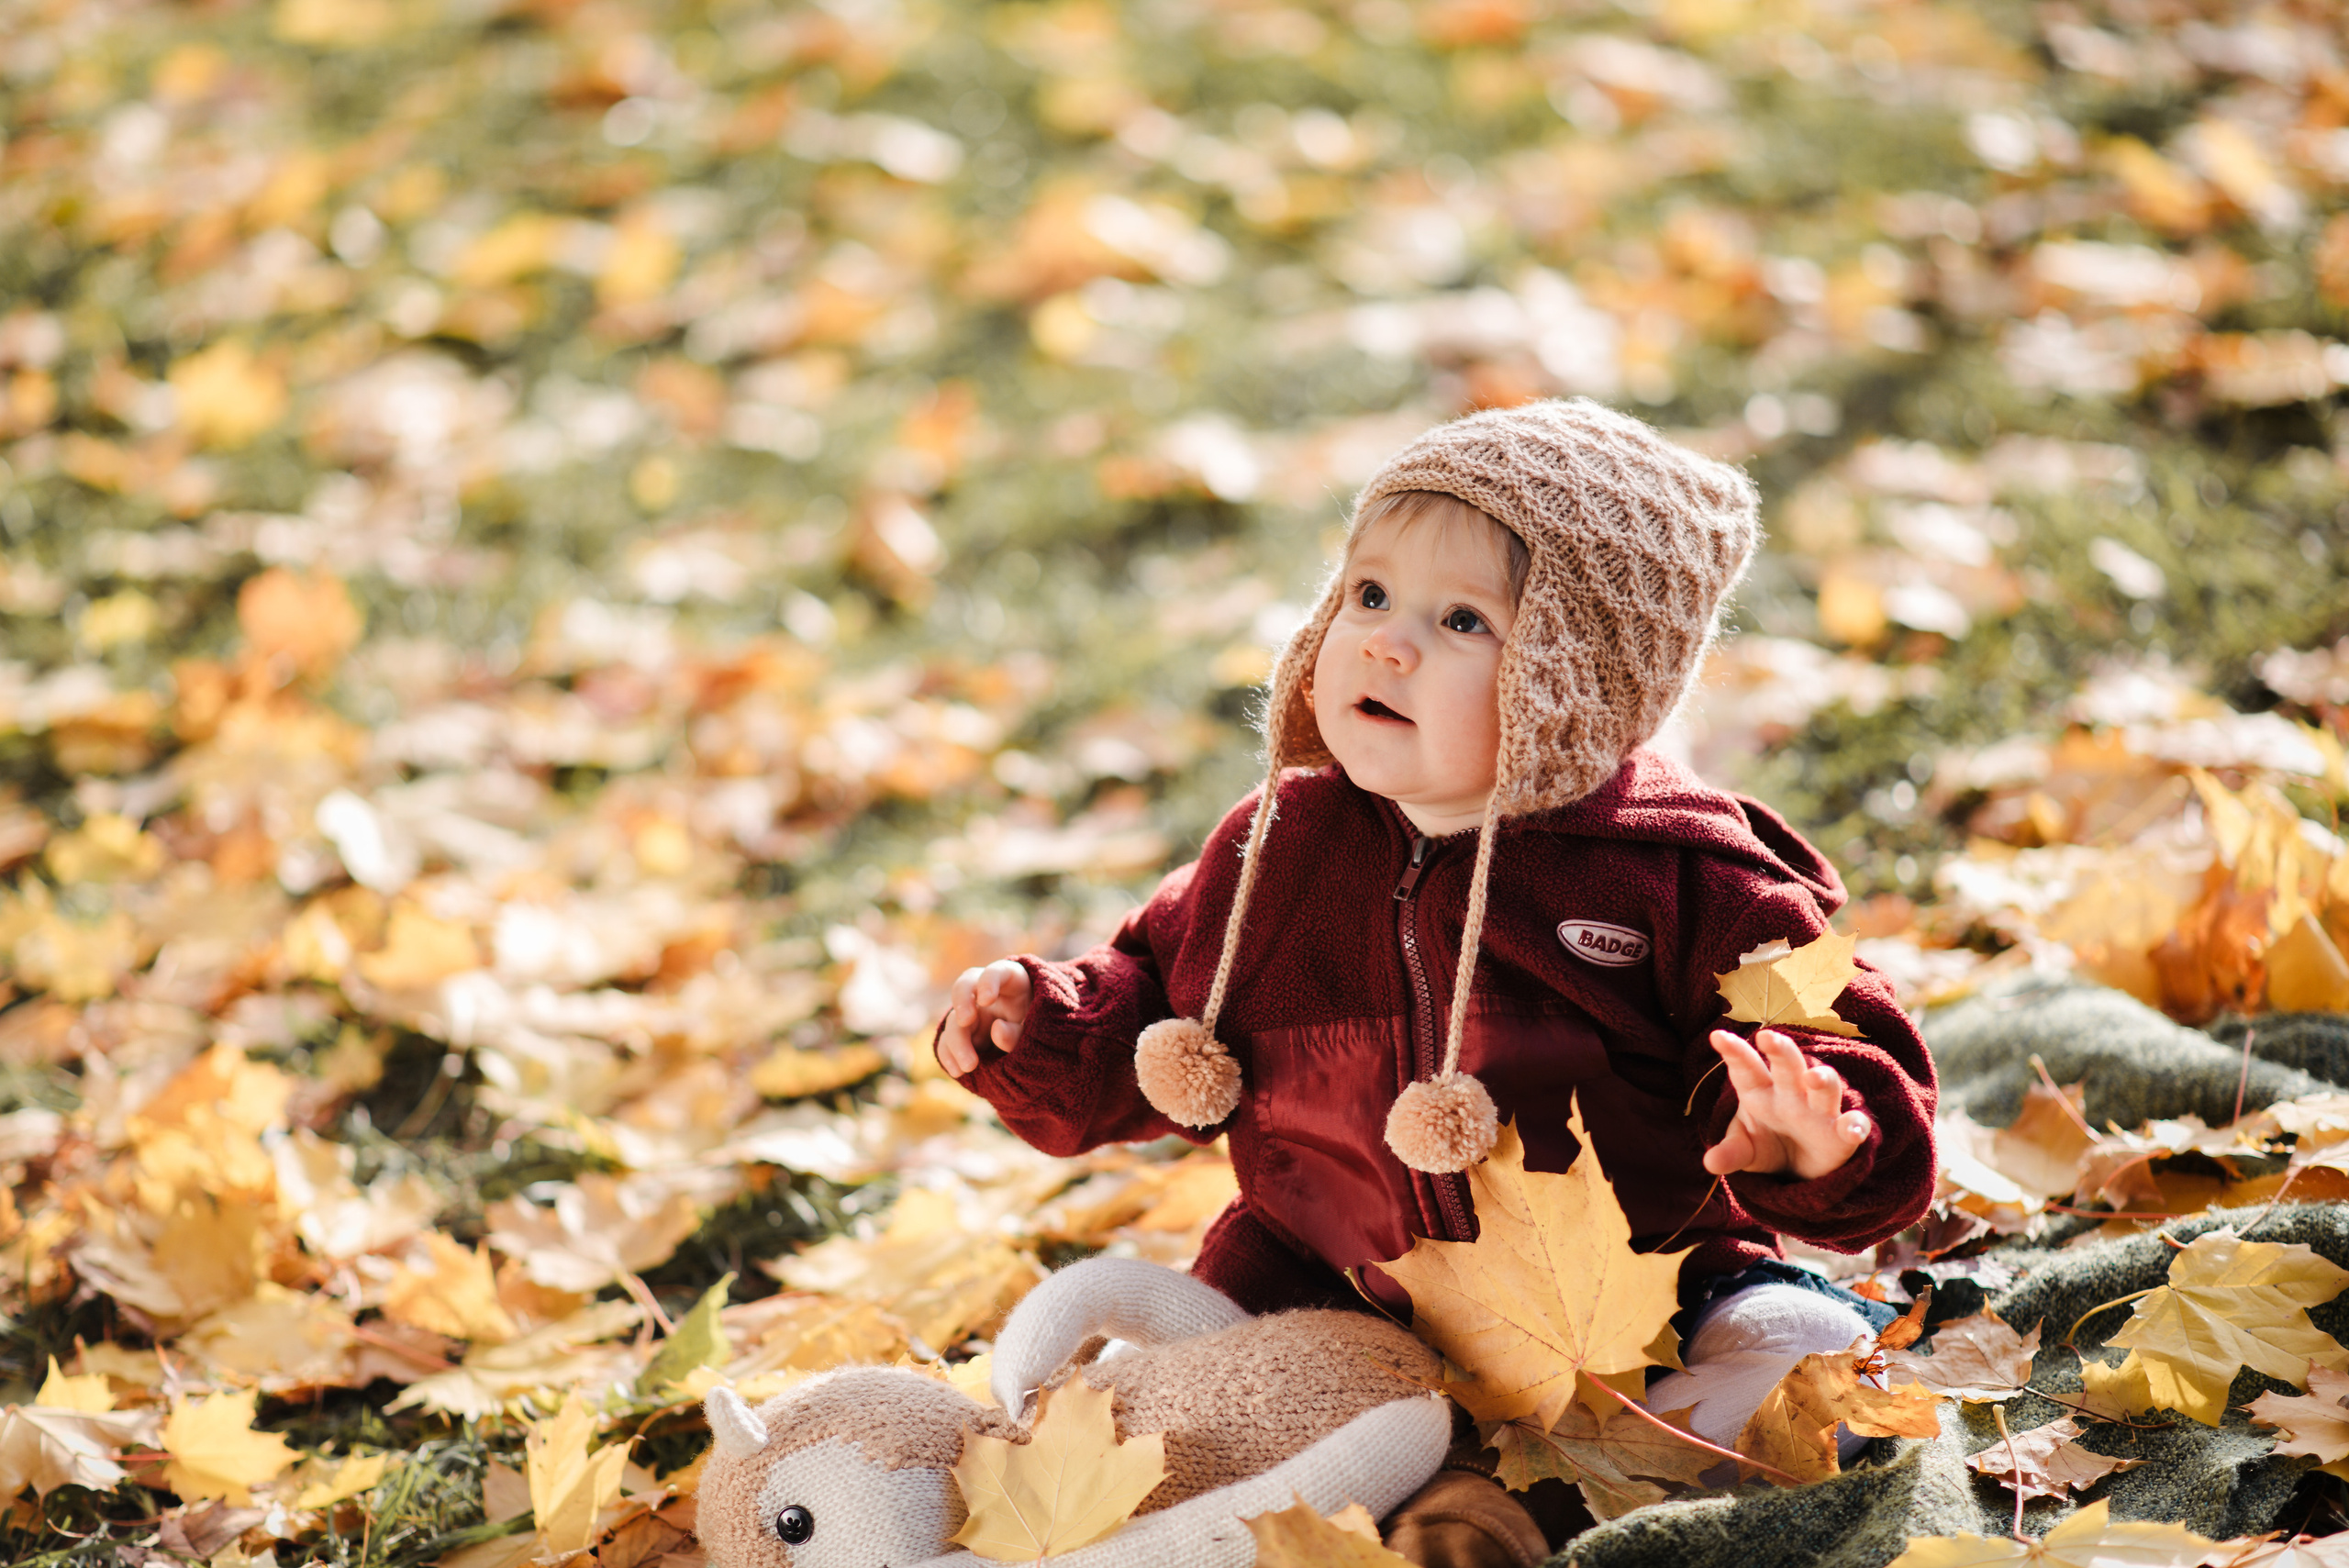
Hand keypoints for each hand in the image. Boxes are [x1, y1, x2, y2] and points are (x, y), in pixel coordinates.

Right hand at [937, 959, 1030, 1076]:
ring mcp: (973, 1015)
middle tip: (966, 1022)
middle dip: (962, 1003)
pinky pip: (948, 1043)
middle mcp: (987, 994)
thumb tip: (996, 1031)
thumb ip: (1020, 1031)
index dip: (988, 981)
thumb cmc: (1042, 1029)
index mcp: (1012, 983)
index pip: (997, 972)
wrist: (1041, 1047)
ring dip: (957, 1042)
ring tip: (969, 1066)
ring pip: (955, 1020)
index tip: (986, 999)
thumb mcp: (1039, 1030)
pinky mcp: (965, 1036)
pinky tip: (957, 1072)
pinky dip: (950, 1056)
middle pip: (965, 988)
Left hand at [1701, 1028, 1870, 1180]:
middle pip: (1787, 1066)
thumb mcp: (1746, 1150)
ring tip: (1813, 1077)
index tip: (1717, 1036)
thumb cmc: (1766, 1144)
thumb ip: (1731, 1153)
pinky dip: (1855, 1125)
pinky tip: (1853, 1128)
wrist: (1798, 1166)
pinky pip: (1852, 1125)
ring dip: (1822, 1079)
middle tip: (1766, 1036)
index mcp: (1760, 1091)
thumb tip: (1709, 1164)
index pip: (1746, 1069)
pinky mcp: (1841, 1134)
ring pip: (1824, 1087)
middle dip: (1779, 1050)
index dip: (1734, 1052)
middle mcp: (1791, 1094)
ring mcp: (1819, 1111)